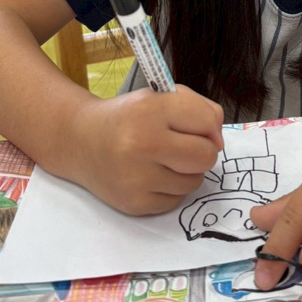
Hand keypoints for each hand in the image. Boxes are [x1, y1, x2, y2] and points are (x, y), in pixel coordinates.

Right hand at [70, 87, 223, 214]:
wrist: (81, 142)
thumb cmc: (128, 117)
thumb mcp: (160, 98)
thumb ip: (199, 110)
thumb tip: (219, 140)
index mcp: (150, 110)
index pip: (207, 122)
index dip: (210, 126)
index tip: (199, 128)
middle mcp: (141, 144)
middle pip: (206, 156)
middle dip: (202, 151)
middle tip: (185, 147)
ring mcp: (136, 177)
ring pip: (194, 182)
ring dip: (187, 172)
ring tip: (164, 160)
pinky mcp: (134, 203)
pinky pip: (176, 200)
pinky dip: (171, 189)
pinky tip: (152, 175)